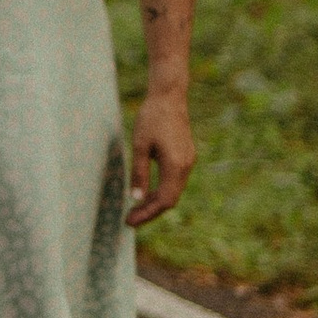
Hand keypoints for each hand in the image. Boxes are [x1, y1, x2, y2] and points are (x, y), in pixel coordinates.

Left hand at [126, 86, 195, 226]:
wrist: (169, 96)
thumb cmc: (151, 117)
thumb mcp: (139, 145)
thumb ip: (139, 173)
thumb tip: (136, 198)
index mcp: (175, 165)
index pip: (164, 200)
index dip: (147, 214)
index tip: (130, 221)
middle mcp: (186, 166)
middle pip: (170, 199)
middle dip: (150, 212)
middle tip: (130, 220)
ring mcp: (188, 161)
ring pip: (173, 191)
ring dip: (156, 202)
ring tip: (135, 209)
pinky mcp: (186, 156)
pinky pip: (175, 181)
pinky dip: (161, 190)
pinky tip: (147, 193)